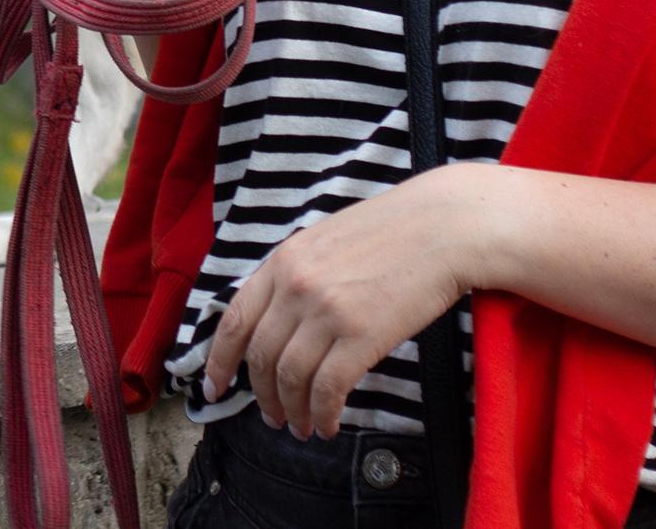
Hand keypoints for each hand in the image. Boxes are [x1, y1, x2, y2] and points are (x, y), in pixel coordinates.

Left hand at [202, 165, 495, 439]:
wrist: (442, 227)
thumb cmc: (390, 234)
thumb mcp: (323, 243)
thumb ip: (293, 277)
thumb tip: (274, 324)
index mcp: (281, 262)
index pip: (234, 320)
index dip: (218, 361)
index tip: (213, 388)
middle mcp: (295, 286)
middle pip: (260, 355)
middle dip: (262, 395)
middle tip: (272, 418)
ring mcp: (327, 311)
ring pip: (290, 377)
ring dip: (292, 411)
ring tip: (301, 427)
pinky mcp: (362, 335)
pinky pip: (329, 387)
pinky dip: (323, 413)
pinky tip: (329, 424)